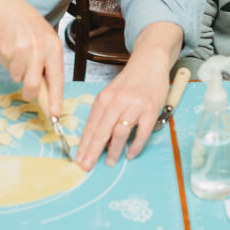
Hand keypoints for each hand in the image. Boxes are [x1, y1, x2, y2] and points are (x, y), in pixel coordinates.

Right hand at [0, 0, 64, 114]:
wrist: (7, 9)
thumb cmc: (30, 28)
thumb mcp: (46, 42)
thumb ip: (49, 65)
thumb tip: (50, 94)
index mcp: (54, 48)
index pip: (57, 79)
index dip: (55, 99)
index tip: (55, 115)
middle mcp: (39, 48)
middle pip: (32, 86)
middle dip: (29, 93)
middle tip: (27, 89)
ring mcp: (22, 49)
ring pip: (17, 78)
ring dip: (17, 72)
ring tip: (19, 55)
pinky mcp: (6, 49)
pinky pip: (7, 68)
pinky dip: (8, 63)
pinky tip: (11, 49)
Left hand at [75, 49, 168, 170]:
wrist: (149, 63)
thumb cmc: (130, 81)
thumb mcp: (111, 93)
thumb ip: (104, 113)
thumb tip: (97, 139)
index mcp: (104, 98)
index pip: (91, 125)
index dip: (84, 145)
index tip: (79, 159)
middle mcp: (117, 101)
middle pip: (102, 131)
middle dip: (93, 151)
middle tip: (87, 166)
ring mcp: (135, 105)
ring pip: (120, 133)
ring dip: (114, 151)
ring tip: (110, 162)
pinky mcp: (150, 110)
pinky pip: (142, 133)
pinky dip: (135, 146)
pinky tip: (130, 154)